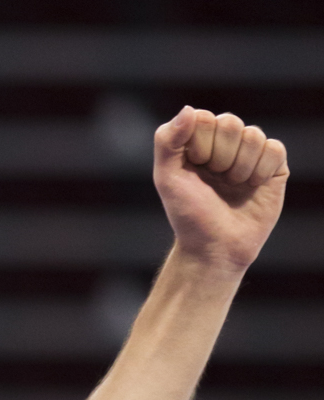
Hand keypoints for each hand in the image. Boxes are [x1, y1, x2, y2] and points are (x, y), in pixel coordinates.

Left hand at [154, 106, 288, 273]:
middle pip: (230, 124)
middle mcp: (225, 144)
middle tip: (216, 180)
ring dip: (240, 167)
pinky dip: (261, 170)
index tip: (194, 170)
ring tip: (233, 187)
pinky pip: (274, 149)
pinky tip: (252, 187)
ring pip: (253, 136)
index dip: (199, 146)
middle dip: (220, 157)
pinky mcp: (273, 167)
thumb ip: (166, 141)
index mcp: (198, 142)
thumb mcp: (166, 179)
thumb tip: (189, 109)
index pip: (204, 119)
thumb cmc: (188, 216)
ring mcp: (250, 154)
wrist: (215, 248)